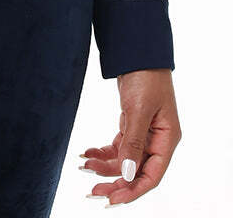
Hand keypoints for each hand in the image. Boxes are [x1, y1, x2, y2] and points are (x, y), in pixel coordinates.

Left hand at [79, 68, 180, 205]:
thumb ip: (133, 143)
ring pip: (125, 159)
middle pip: (137, 171)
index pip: (152, 176)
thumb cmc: (145, 76)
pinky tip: (88, 154)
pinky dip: (103, 151)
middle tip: (93, 190)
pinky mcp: (131, 123)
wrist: (137, 50)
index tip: (112, 199)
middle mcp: (157, 140)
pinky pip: (118, 145)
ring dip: (105, 166)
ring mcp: (144, 132)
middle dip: (116, 182)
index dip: (133, 191)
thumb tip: (128, 174)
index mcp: (166, 140)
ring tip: (84, 167)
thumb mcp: (138, 110)